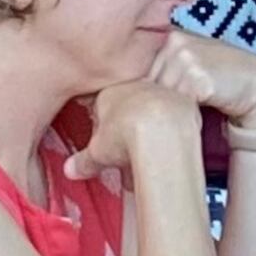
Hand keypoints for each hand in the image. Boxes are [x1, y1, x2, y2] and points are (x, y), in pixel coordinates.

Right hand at [65, 69, 215, 186]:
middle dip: (129, 127)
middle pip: (130, 105)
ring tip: (150, 154)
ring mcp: (162, 91)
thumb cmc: (124, 136)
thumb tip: (69, 170)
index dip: (104, 125)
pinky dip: (174, 131)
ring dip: (152, 128)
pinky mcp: (185, 101)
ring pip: (154, 109)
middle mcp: (137, 85)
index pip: (103, 104)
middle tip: (129, 151)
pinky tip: (171, 146)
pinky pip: (177, 116)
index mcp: (111, 92)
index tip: (108, 141)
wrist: (161, 132)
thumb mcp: (97, 152)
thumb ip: (83, 160)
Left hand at [141, 25, 255, 140]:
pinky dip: (184, 111)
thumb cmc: (220, 80)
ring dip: (170, 107)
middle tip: (177, 105)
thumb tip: (124, 88)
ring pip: (159, 94)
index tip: (149, 98)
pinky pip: (176, 102)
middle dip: (155, 99)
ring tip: (192, 106)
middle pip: (146, 81)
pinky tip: (200, 108)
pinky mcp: (197, 76)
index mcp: (170, 36)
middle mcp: (175, 41)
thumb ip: (162, 69)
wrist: (255, 86)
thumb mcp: (188, 66)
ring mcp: (186, 57)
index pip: (138, 66)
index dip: (141, 88)